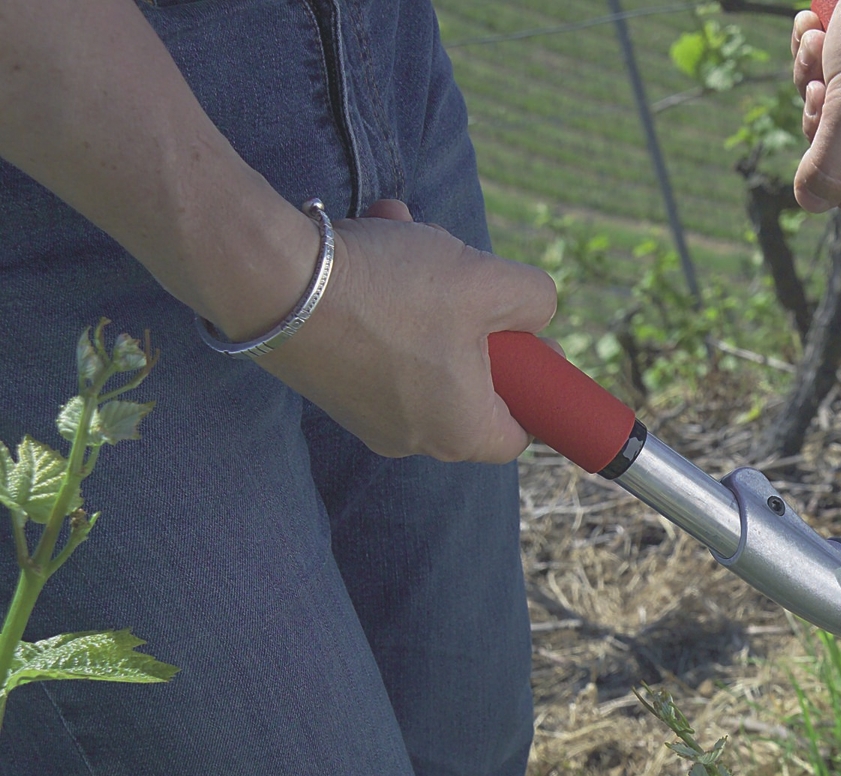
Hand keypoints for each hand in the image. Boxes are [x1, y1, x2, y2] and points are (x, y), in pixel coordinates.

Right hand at [255, 200, 555, 463]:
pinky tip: (371, 237)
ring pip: (421, 344)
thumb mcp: (487, 281)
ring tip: (406, 234)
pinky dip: (381, 290)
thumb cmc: (388, 291)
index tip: (527, 341)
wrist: (266, 279)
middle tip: (466, 274)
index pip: (519, 432)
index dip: (534, 386)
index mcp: (459, 433)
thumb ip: (534, 299)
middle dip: (473, 315)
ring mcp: (364, 412)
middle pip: (470, 380)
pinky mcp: (326, 381)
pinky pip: (375, 337)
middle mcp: (411, 437)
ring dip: (425, 285)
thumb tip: (537, 310)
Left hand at [790, 0, 840, 214]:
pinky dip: (816, 62)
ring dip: (813, 85)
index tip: (828, 163)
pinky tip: (815, 31)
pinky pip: (835, 88)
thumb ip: (833, 163)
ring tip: (819, 47)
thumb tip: (811, 203)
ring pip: (837, 124)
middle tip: (822, 92)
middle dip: (824, 127)